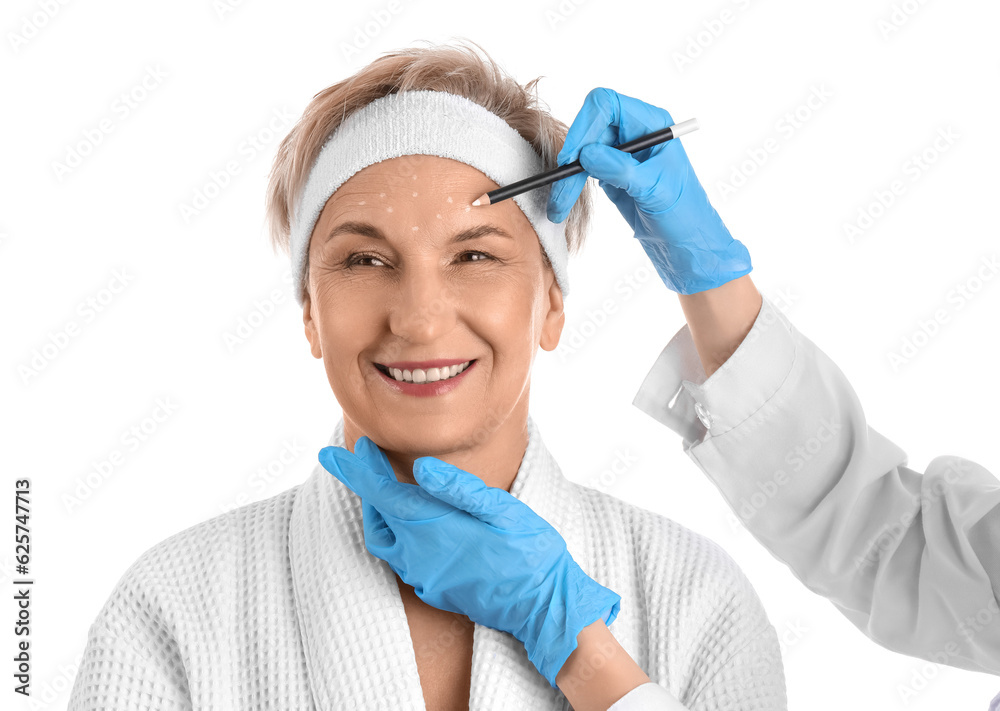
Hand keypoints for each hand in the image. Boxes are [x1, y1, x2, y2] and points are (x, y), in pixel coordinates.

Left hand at [317, 437, 620, 688]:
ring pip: (384, 542)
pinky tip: (414, 526)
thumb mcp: (501, 509)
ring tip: (384, 489)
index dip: (357, 470)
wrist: (544, 607)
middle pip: (377, 517)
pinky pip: (402, 561)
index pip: (380, 493)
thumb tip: (421, 467)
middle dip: (366, 486)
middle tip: (364, 460)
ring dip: (378, 514)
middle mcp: (419, 556)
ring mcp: (425, 578)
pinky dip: (397, 536)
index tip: (336, 452)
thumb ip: (458, 488)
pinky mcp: (435, 592)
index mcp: (433, 529)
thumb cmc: (530, 552)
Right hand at [547, 87, 751, 294]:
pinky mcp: (612, 174)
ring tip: (559, 208)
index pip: (607, 105)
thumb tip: (586, 154)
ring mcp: (622, 154)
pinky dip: (572, 187)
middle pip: (589, 129)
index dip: (585, 126)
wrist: (687, 246)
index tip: (572, 158)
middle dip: (572, 159)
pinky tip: (566, 205)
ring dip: (567, 179)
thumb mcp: (654, 190)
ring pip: (582, 152)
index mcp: (651, 124)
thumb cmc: (685, 215)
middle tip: (560, 190)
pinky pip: (584, 171)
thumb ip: (621, 169)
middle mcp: (635, 133)